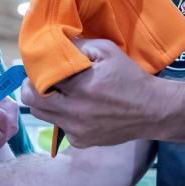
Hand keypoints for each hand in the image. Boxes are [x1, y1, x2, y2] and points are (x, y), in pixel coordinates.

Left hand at [20, 39, 160, 147]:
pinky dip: (63, 116)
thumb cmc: (129, 77)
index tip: (39, 64)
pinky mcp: (81, 142)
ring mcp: (76, 131)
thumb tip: (54, 43)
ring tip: (59, 92)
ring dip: (46, 103)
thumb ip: (78, 46)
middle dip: (32, 88)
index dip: (36, 69)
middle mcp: (74, 112)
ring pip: (43, 116)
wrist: (152, 110)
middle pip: (32, 102)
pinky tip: (79, 107)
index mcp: (80, 87)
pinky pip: (60, 127)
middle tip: (42, 79)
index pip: (40, 78)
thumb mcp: (107, 51)